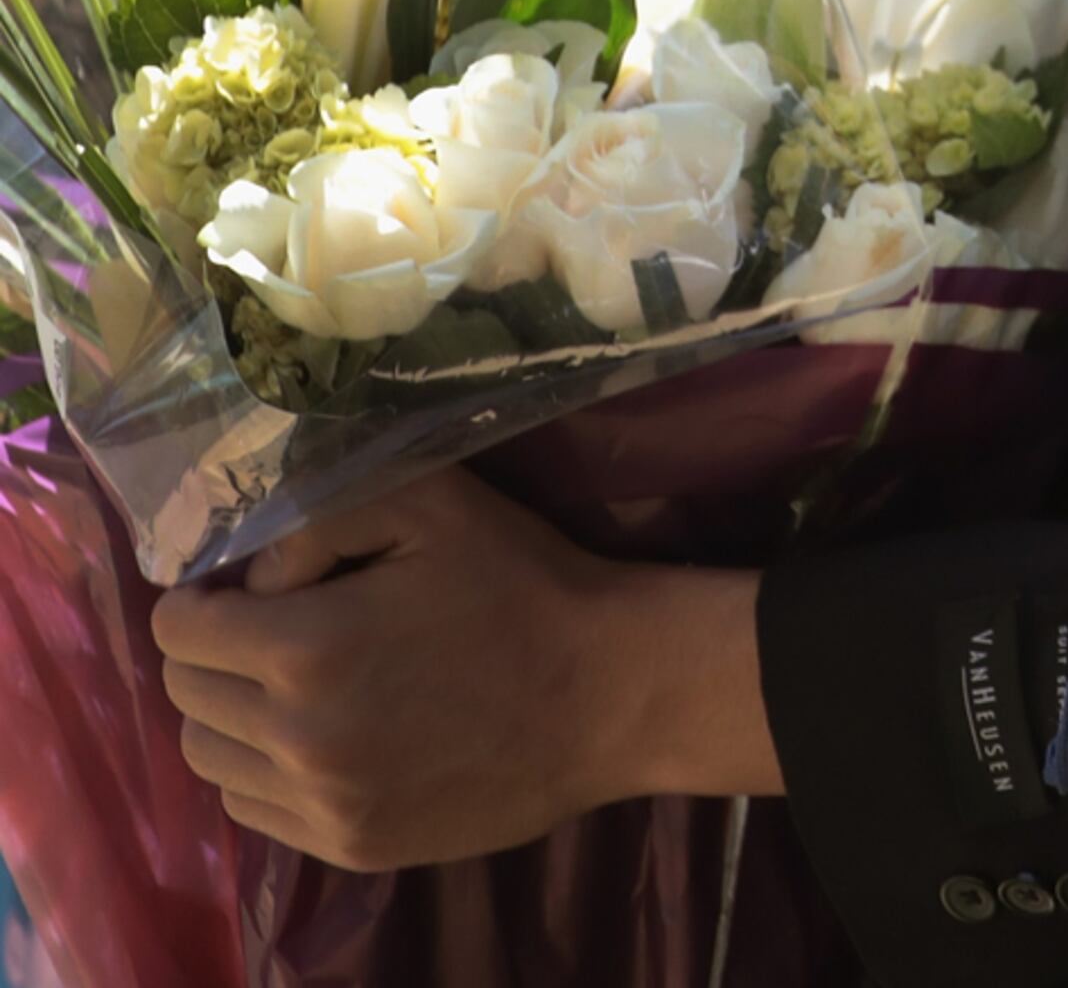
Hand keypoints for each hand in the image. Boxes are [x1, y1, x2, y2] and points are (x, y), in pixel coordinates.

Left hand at [149, 468, 772, 869]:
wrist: (612, 692)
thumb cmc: (524, 584)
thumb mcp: (435, 503)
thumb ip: (320, 516)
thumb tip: (255, 573)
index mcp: (305, 645)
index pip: (177, 630)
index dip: (205, 599)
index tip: (249, 591)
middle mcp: (296, 735)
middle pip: (186, 696)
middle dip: (217, 654)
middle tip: (278, 632)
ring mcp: (322, 801)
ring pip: (210, 759)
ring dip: (235, 717)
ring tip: (300, 690)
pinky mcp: (350, 843)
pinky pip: (256, 810)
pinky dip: (270, 771)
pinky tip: (331, 738)